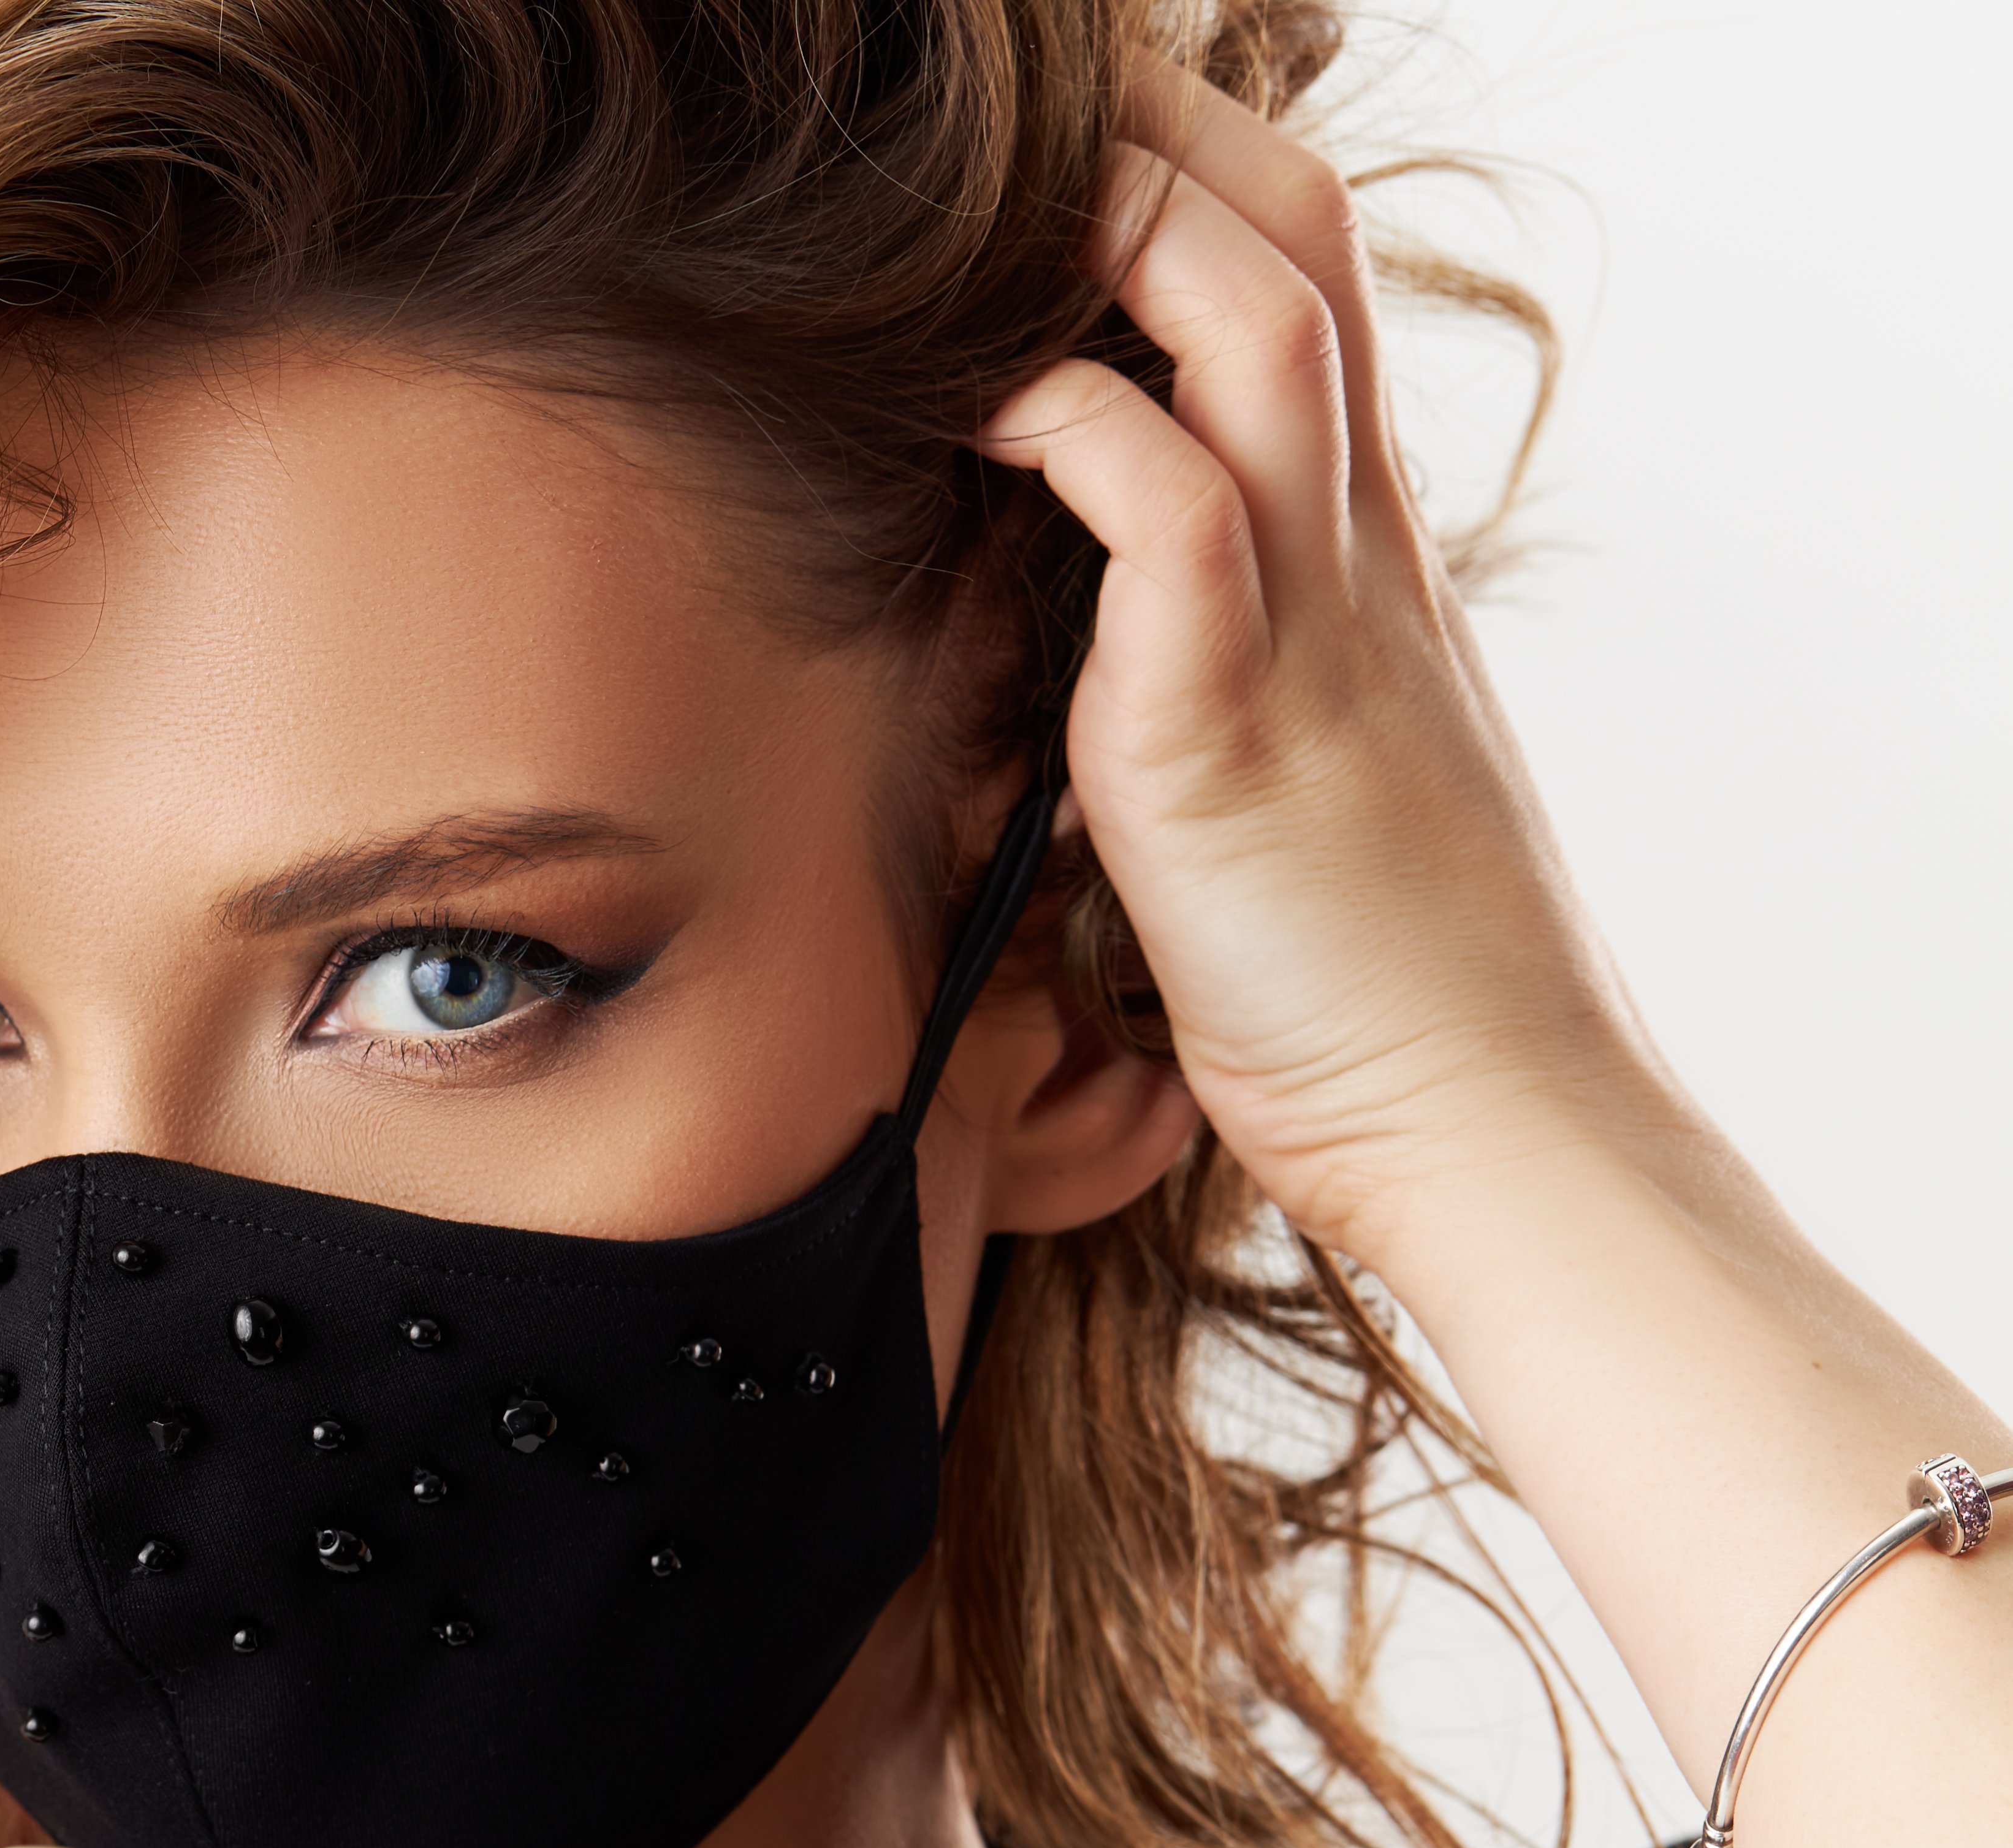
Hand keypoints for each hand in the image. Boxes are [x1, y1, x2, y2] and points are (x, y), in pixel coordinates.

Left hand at [982, 65, 1650, 1266]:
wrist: (1489, 1125)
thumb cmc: (1381, 982)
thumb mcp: (1301, 778)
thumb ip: (1225, 678)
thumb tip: (1098, 638)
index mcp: (1369, 560)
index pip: (1314, 287)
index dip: (1208, 183)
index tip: (1087, 147)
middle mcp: (1357, 554)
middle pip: (1296, 246)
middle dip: (1167, 141)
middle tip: (1037, 100)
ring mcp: (1308, 625)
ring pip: (1255, 326)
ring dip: (1123, 231)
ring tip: (996, 198)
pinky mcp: (1228, 726)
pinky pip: (1174, 508)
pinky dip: (1073, 430)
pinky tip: (977, 412)